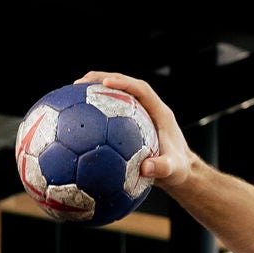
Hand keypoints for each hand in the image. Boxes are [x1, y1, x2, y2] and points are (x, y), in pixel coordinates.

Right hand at [78, 70, 195, 191]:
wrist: (181, 173)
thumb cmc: (179, 170)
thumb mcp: (173, 170)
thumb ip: (161, 168)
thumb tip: (145, 169)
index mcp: (159, 113)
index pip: (141, 89)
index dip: (124, 83)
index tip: (106, 83)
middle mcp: (148, 110)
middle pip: (124, 85)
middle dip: (102, 79)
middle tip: (79, 83)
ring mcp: (138, 116)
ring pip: (115, 97)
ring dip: (94, 93)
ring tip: (72, 95)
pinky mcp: (130, 126)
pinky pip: (110, 115)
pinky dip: (94, 114)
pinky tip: (76, 120)